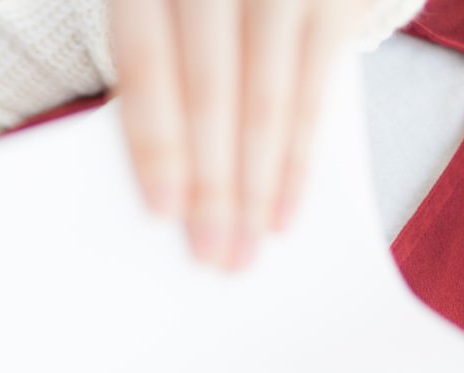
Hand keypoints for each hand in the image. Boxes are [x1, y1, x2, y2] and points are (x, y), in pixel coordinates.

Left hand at [110, 0, 368, 269]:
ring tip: (244, 251)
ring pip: (266, 100)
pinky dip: (297, 162)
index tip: (162, 212)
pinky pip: (316, 94)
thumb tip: (166, 195)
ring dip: (254, 188)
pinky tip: (282, 211)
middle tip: (211, 256)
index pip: (147, 64)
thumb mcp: (168, 14)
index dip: (155, 142)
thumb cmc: (205, 3)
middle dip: (211, 186)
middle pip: (209, 92)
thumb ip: (163, 77)